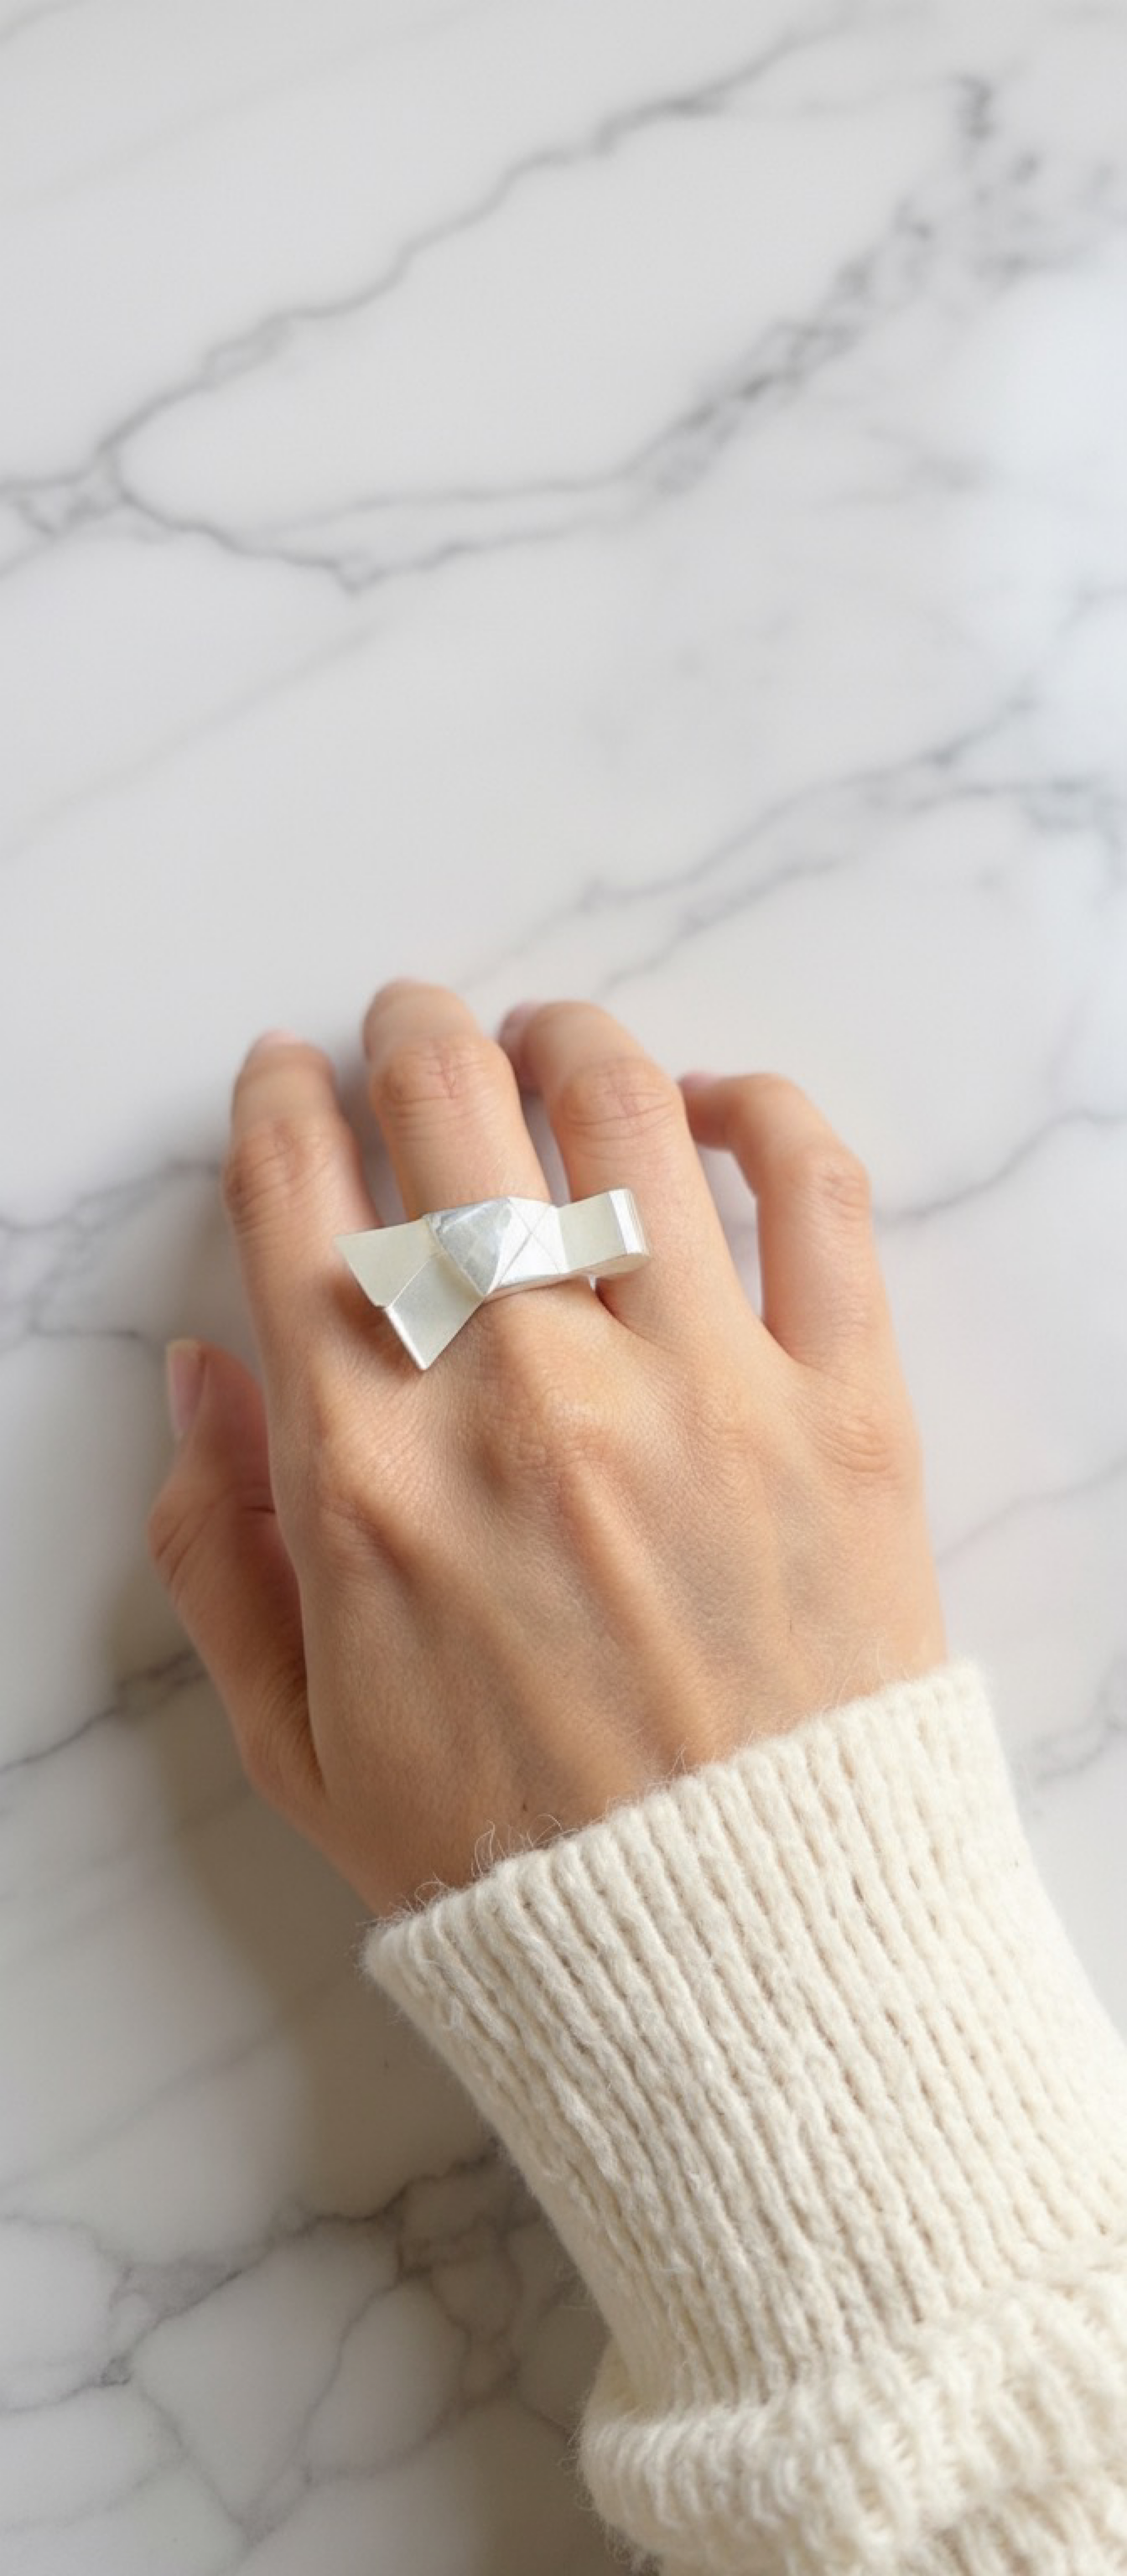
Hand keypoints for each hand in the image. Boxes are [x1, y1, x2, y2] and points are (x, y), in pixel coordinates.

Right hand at [147, 981, 946, 1917]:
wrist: (740, 1963)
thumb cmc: (509, 1861)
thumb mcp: (297, 1739)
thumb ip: (220, 1546)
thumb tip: (198, 1369)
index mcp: (366, 1472)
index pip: (297, 1196)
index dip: (282, 1099)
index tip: (291, 1076)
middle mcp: (522, 1396)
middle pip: (449, 1108)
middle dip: (412, 1034)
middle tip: (416, 1031)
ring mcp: (696, 1389)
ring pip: (620, 1109)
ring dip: (570, 1039)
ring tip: (555, 1045)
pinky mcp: (846, 1409)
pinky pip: (816, 1192)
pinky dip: (762, 1109)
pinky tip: (716, 1107)